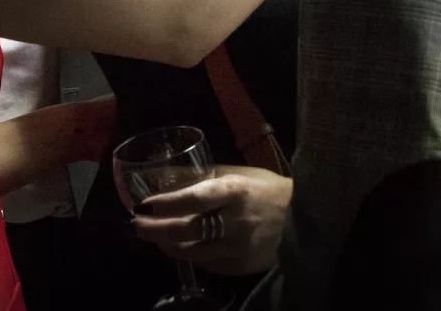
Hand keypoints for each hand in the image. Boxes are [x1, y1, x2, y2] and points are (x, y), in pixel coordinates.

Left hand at [133, 164, 293, 275]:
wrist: (304, 219)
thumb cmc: (267, 189)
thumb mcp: (238, 174)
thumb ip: (204, 175)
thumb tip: (167, 174)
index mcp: (235, 191)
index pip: (194, 198)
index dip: (167, 203)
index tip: (143, 204)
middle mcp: (236, 222)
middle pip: (188, 229)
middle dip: (157, 227)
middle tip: (137, 224)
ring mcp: (240, 247)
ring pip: (194, 251)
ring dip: (168, 244)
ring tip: (153, 236)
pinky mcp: (243, 266)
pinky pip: (208, 265)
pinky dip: (190, 256)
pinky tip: (178, 248)